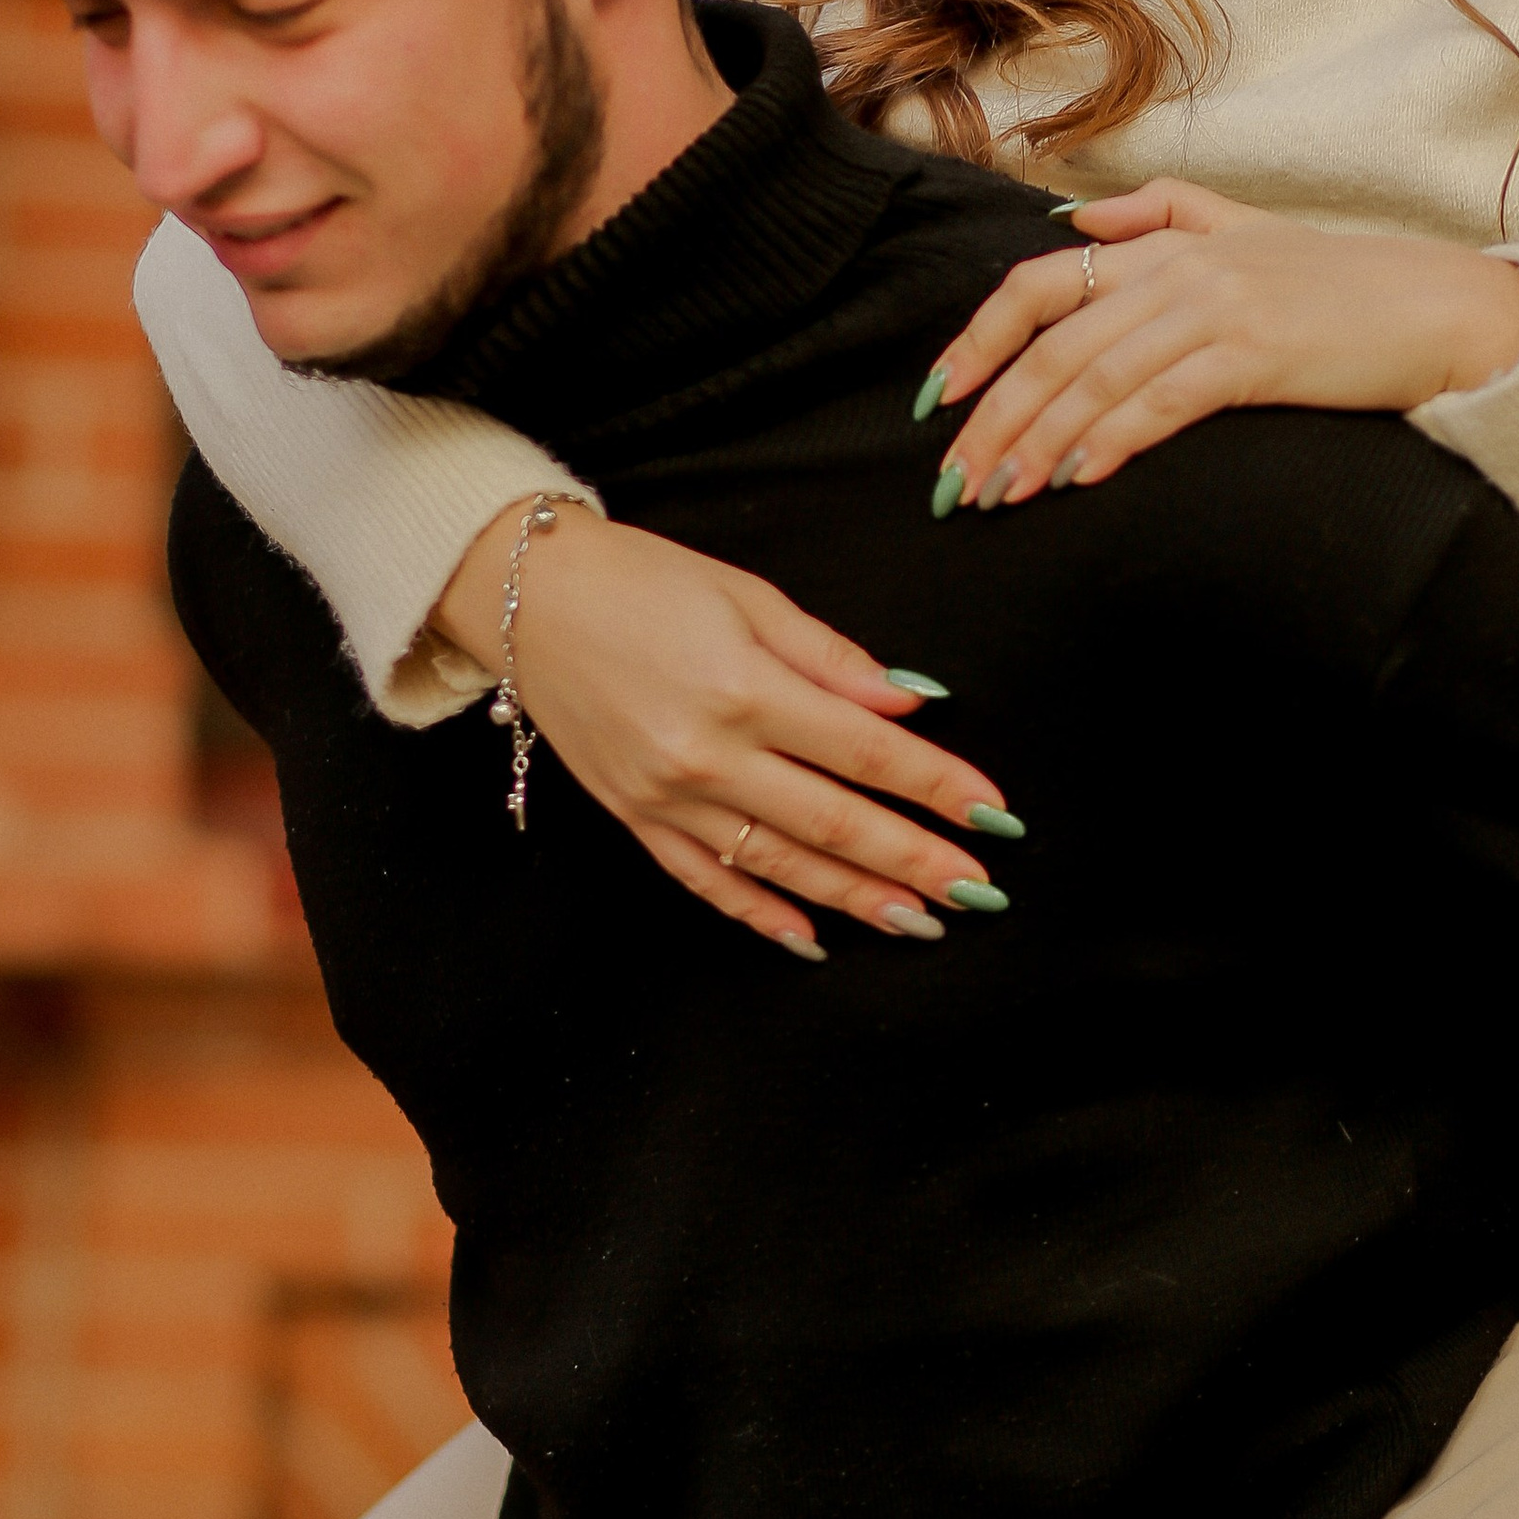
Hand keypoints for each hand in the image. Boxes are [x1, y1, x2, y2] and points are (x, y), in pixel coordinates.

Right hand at [433, 505, 1018, 956]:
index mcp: (745, 688)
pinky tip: (811, 938)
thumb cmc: (643, 580)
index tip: (993, 812)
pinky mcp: (634, 817)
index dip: (936, 785)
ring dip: (855, 897)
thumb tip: (911, 700)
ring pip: (779, 865)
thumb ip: (831, 657)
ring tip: (919, 921)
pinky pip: (706, 881)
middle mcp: (708, 754)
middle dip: (913, 859)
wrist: (525, 595)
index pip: (866, 749)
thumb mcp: (749, 595)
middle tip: (977, 891)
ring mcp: (667, 796)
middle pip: (832, 822)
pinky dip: (760, 914)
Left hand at [924, 180, 1518, 510]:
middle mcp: (1178, 268)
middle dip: (993, 417)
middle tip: (955, 482)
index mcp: (1165, 242)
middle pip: (1052, 344)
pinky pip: (1160, 403)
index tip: (937, 399)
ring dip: (1038, 443)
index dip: (979, 339)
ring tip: (999, 495)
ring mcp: (1216, 308)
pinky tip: (1077, 478)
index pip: (1039, 282)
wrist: (1442, 309)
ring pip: (1094, 379)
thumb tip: (1072, 222)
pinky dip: (1109, 441)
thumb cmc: (1344, 284)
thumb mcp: (1245, 228)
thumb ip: (1159, 214)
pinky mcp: (1255, 356)